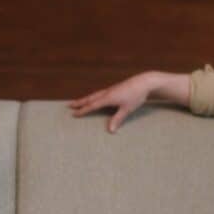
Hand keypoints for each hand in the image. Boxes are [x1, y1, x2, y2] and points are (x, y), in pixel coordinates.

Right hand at [69, 71, 188, 132]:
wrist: (144, 82)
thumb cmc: (136, 96)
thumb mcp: (127, 109)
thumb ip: (118, 119)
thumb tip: (110, 130)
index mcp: (108, 98)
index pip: (92, 105)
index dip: (83, 110)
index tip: (74, 114)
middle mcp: (107, 93)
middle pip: (90, 98)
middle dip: (80, 103)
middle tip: (69, 106)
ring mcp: (111, 90)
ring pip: (95, 95)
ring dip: (86, 99)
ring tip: (79, 102)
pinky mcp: (115, 89)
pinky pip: (100, 93)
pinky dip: (94, 97)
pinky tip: (95, 99)